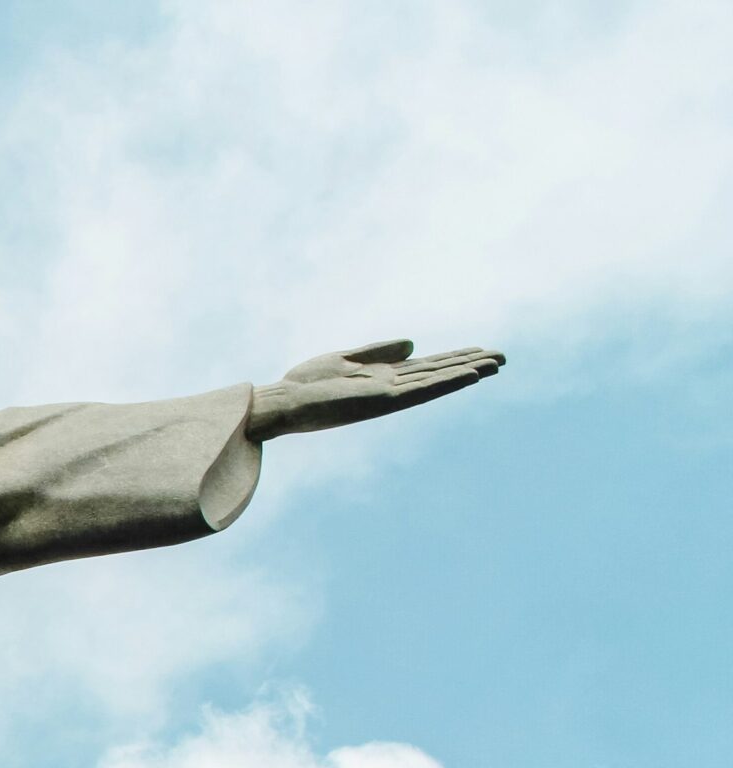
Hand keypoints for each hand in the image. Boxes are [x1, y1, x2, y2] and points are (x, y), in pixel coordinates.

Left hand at [246, 339, 504, 440]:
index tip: (483, 351)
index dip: (455, 359)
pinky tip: (468, 375)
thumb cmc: (306, 384)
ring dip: (466, 373)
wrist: (283, 402)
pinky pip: (420, 390)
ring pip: (436, 382)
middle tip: (504, 357)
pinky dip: (445, 382)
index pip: (428, 367)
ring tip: (496, 364)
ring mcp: (389, 395)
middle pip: (439, 374)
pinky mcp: (382, 401)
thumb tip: (413, 344)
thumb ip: (378, 351)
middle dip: (470, 365)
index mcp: (383, 377)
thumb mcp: (344, 358)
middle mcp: (391, 387)